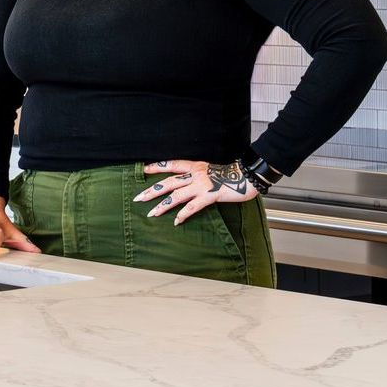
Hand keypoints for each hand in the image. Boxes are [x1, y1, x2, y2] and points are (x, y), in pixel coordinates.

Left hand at [134, 159, 258, 224]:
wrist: (248, 175)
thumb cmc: (231, 174)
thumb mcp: (211, 170)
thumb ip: (198, 175)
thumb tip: (188, 182)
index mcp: (195, 166)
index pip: (172, 164)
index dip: (157, 167)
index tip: (143, 169)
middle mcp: (195, 174)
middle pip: (169, 182)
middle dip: (152, 190)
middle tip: (138, 197)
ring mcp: (202, 185)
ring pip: (177, 195)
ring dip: (163, 205)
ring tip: (152, 213)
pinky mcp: (209, 196)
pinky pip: (192, 207)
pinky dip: (183, 214)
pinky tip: (176, 221)